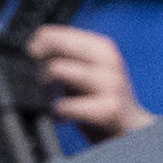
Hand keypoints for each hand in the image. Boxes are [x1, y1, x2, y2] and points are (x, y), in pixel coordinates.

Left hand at [25, 22, 150, 139]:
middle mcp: (108, 60)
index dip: (38, 42)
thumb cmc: (105, 102)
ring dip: (45, 87)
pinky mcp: (109, 108)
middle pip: (58, 45)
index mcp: (101, 47)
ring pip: (59, 70)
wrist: (132, 129)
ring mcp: (110, 83)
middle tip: (35, 77)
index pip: (59, 32)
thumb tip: (35, 54)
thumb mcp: (87, 74)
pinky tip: (62, 115)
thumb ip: (67, 61)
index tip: (30, 54)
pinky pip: (67, 104)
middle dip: (38, 59)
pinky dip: (58, 110)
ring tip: (49, 99)